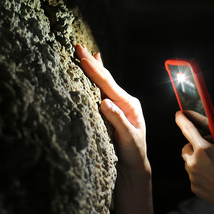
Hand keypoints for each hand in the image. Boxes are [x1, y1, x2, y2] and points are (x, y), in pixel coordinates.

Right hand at [75, 44, 147, 174]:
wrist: (134, 166)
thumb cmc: (132, 153)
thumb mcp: (127, 139)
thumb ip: (117, 120)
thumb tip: (104, 102)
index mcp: (130, 105)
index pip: (108, 85)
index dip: (95, 70)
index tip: (83, 56)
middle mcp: (124, 101)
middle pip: (105, 79)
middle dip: (92, 62)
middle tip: (78, 46)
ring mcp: (118, 105)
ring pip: (103, 83)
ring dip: (93, 67)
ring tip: (84, 53)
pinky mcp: (112, 111)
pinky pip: (102, 91)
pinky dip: (97, 78)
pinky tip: (95, 67)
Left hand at [175, 104, 213, 213]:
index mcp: (204, 150)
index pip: (187, 129)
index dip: (182, 119)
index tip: (178, 114)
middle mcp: (194, 163)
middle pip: (187, 147)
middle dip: (196, 144)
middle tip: (213, 147)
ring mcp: (193, 178)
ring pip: (190, 162)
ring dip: (198, 159)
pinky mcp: (195, 189)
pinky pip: (194, 176)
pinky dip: (201, 173)